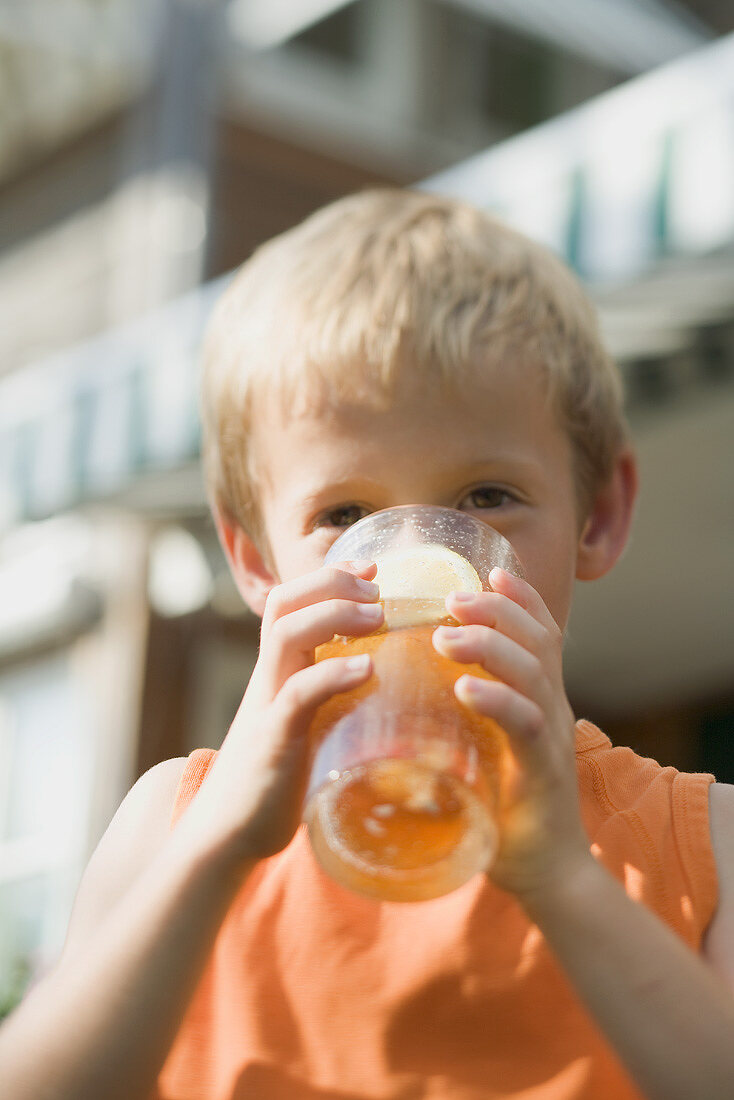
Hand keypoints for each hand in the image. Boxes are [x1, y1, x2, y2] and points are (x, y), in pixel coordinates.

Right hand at [181, 561, 382, 862]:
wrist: (227, 834)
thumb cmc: (275, 781)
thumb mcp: (305, 727)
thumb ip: (331, 704)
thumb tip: (388, 692)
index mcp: (276, 673)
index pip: (289, 603)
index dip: (328, 577)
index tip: (371, 568)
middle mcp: (268, 679)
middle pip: (284, 604)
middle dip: (330, 582)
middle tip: (376, 586)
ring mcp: (267, 706)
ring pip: (286, 635)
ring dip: (334, 615)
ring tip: (376, 615)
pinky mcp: (273, 741)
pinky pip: (296, 694)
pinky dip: (332, 674)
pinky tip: (366, 669)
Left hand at [432, 567, 591, 901]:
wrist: (547, 875)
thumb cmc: (503, 809)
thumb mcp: (483, 750)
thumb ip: (459, 721)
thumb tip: (405, 698)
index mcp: (540, 698)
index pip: (538, 633)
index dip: (518, 599)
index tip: (487, 572)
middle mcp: (552, 707)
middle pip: (538, 638)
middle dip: (498, 609)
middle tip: (454, 595)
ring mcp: (551, 737)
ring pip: (533, 672)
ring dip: (490, 645)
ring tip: (447, 634)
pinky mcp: (543, 771)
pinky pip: (526, 725)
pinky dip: (498, 701)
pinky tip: (466, 689)